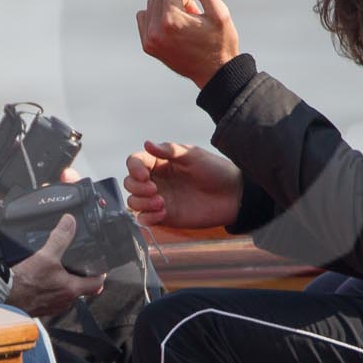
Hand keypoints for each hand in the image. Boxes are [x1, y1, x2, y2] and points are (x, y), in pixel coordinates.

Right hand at [5, 216, 101, 318]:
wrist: (4, 296)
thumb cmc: (25, 282)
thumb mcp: (45, 256)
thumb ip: (59, 238)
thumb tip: (69, 222)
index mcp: (71, 289)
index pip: (96, 284)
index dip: (100, 274)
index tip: (100, 267)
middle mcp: (65, 301)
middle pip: (82, 290)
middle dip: (82, 278)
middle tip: (79, 265)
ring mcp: (53, 306)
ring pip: (67, 294)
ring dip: (66, 284)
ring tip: (60, 270)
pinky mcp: (41, 307)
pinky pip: (53, 298)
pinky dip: (52, 289)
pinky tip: (43, 280)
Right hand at [123, 140, 241, 228]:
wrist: (232, 195)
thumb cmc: (215, 170)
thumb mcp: (193, 155)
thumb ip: (169, 150)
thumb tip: (147, 143)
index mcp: (159, 162)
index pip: (134, 162)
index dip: (134, 168)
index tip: (144, 174)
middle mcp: (156, 180)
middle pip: (129, 183)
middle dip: (137, 187)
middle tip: (155, 190)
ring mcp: (159, 199)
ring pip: (133, 202)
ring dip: (141, 203)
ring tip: (161, 203)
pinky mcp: (165, 216)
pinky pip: (144, 219)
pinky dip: (147, 218)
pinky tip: (163, 213)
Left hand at [136, 0, 240, 88]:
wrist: (215, 73)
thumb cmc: (221, 41)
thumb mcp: (219, 12)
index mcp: (172, 20)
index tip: (196, 2)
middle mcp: (156, 30)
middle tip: (193, 14)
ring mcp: (149, 39)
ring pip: (151, 4)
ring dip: (166, 7)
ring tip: (184, 21)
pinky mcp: (147, 46)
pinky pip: (143, 18)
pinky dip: (155, 17)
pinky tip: (172, 26)